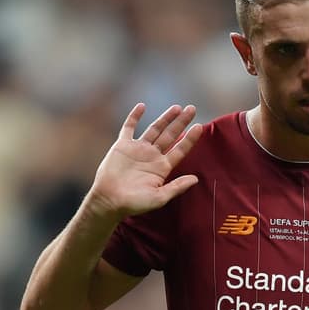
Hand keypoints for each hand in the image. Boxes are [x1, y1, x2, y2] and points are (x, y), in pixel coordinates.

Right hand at [88, 103, 202, 219]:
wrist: (109, 200)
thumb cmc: (134, 203)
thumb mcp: (160, 197)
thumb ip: (177, 187)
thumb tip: (196, 179)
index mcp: (162, 167)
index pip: (180, 149)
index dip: (190, 138)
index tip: (199, 127)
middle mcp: (152, 156)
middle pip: (170, 135)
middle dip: (181, 122)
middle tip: (192, 108)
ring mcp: (138, 149)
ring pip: (154, 129)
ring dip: (165, 118)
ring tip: (177, 107)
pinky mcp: (122, 146)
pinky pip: (129, 127)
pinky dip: (134, 116)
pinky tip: (142, 106)